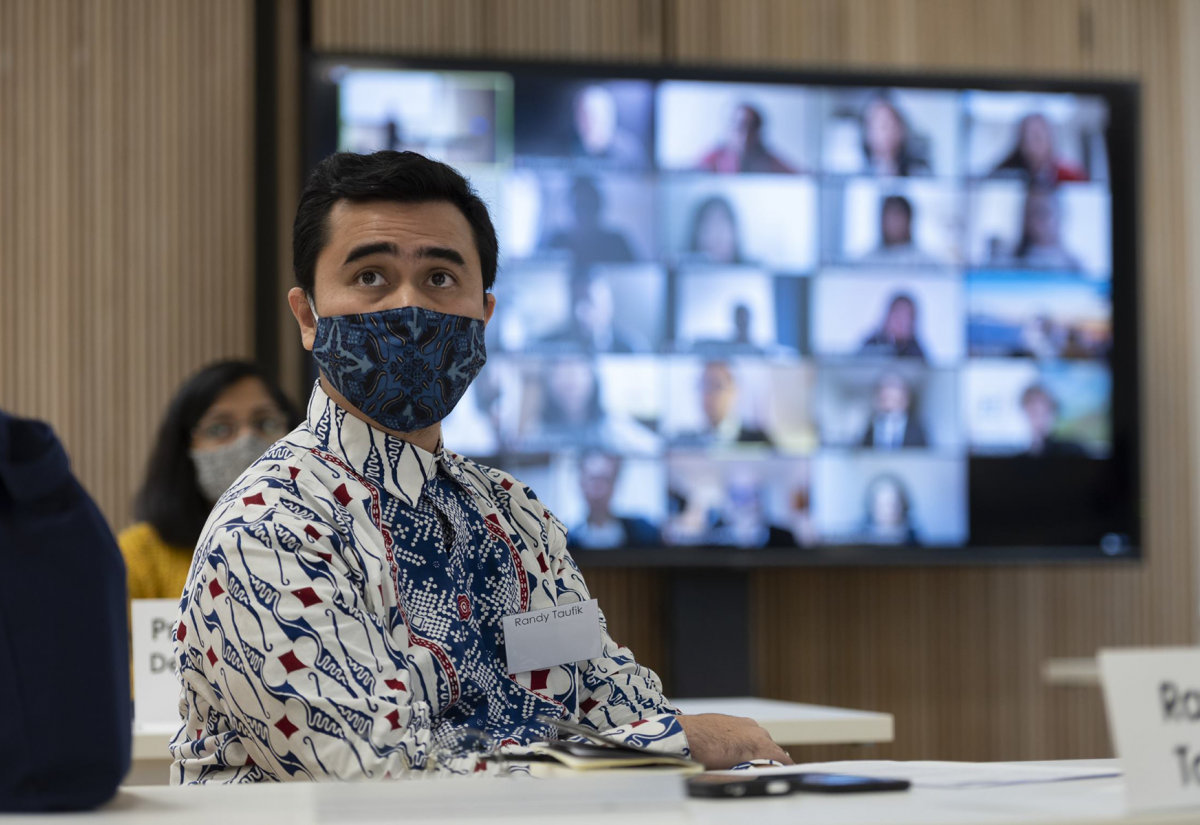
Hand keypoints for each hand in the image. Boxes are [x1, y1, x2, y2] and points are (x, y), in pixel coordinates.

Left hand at [676, 713, 793, 768]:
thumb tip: (768, 772)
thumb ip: (754, 772)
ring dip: (758, 748)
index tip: (788, 772)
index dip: (786, 767)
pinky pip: (748, 731)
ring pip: (760, 738)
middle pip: (771, 747)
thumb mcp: (732, 771)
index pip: (781, 757)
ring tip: (750, 761)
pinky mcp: (734, 719)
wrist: (685, 735)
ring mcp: (744, 722)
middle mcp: (754, 730)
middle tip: (767, 770)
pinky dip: (748, 740)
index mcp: (757, 744)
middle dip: (771, 758)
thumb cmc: (705, 755)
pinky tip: (737, 749)